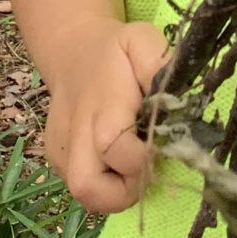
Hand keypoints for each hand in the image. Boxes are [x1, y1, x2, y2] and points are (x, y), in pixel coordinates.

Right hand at [42, 18, 170, 215]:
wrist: (74, 51)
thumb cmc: (117, 51)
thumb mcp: (143, 42)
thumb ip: (160, 66)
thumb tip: (180, 100)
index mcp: (102, 105)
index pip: (113, 146)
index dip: (142, 157)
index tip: (160, 144)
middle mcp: (75, 133)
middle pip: (88, 187)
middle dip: (125, 190)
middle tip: (146, 165)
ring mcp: (60, 150)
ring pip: (84, 195)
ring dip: (115, 191)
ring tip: (132, 162)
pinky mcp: (56, 159)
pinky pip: (81, 188)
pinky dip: (104, 183)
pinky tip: (114, 157)